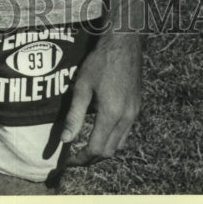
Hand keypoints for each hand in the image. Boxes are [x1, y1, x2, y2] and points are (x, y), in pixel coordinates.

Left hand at [61, 30, 141, 164]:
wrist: (124, 43)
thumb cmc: (100, 61)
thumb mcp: (82, 86)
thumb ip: (74, 115)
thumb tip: (65, 141)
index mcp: (112, 114)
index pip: (96, 149)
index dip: (81, 159)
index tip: (68, 160)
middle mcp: (127, 118)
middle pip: (109, 151)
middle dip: (91, 158)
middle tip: (75, 156)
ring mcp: (134, 113)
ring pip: (120, 144)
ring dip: (103, 149)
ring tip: (86, 145)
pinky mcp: (137, 107)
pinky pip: (126, 132)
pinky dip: (113, 138)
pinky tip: (101, 129)